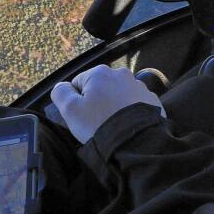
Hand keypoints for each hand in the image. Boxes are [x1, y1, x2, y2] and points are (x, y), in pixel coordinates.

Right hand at [50, 65, 165, 143]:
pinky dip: (129, 112)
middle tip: (96, 122)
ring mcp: (139, 86)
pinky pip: (134, 104)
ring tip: (112, 124)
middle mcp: (122, 74)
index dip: (76, 101)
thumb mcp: (70, 110)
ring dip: (113, 106)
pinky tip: (126, 124)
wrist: (134, 141)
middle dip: (96, 102)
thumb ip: (61, 93)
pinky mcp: (152, 100)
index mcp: (100, 72)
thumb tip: (62, 86)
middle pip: (100, 88)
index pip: (78, 83)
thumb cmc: (98, 124)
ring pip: (118, 95)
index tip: (82, 116)